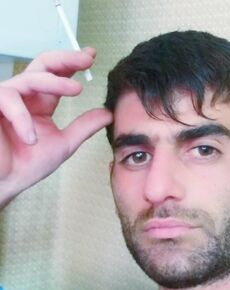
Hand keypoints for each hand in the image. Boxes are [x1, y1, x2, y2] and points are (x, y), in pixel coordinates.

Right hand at [0, 48, 112, 207]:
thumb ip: (84, 126)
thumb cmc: (27, 164)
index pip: (57, 76)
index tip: (92, 56)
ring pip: (29, 78)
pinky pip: (7, 99)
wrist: (6, 182)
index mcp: (41, 103)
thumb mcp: (64, 143)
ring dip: (54, 82)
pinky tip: (31, 137)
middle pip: (43, 66)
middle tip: (87, 58)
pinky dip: (22, 118)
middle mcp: (24, 97)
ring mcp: (6, 99)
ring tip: (77, 90)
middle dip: (66, 59)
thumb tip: (108, 113)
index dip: (73, 63)